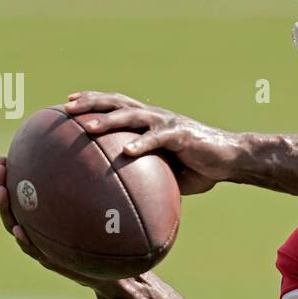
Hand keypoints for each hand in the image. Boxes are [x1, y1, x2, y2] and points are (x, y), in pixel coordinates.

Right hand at [0, 155, 115, 289]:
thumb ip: (93, 192)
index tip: (4, 158)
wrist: (110, 272)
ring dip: (6, 210)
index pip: (19, 196)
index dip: (8, 179)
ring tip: (3, 191)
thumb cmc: (103, 240)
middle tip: (0, 168)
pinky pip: (33, 250)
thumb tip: (99, 159)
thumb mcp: (99, 213)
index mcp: (42, 219)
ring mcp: (40, 246)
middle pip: (11, 208)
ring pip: (15, 227)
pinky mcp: (50, 262)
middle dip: (1, 187)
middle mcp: (36, 230)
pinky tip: (19, 230)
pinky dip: (24, 241)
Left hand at [63, 91, 244, 194]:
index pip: (115, 105)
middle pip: (116, 103)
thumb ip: (145, 175)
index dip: (92, 102)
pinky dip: (142, 144)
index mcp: (149, 121)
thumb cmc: (198, 167)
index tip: (68, 104)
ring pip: (132, 116)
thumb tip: (123, 196)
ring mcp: (167, 123)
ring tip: (88, 127)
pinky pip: (158, 139)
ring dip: (108, 120)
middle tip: (66, 109)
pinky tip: (127, 152)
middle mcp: (155, 116)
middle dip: (90, 103)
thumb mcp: (165, 171)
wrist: (230, 159)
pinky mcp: (182, 135)